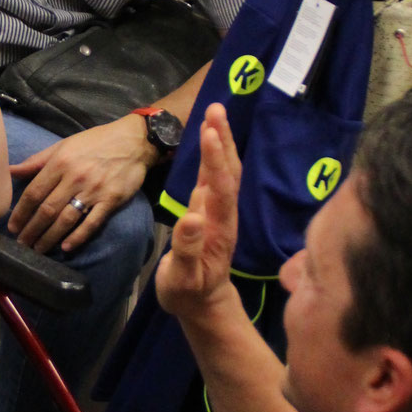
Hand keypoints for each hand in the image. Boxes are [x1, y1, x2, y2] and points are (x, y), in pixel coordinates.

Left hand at [8, 115, 151, 255]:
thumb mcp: (63, 146)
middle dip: (31, 230)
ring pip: (66, 220)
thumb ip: (36, 161)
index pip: (34, 192)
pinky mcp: (111, 201)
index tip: (12, 227)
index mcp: (60, 162)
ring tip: (38, 249)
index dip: (21, 212)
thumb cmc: (95, 142)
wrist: (134, 141)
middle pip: (47, 209)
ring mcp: (94, 191)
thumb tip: (9, 171)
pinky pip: (91, 223)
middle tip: (22, 244)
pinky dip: (77, 237)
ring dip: (49, 238)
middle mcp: (75, 177)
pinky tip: (66, 247)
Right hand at [155, 104, 240, 320]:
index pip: (219, 188)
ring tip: (214, 112)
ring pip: (223, 171)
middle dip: (222, 139)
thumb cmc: (189, 293)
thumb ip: (188, 250)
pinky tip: (210, 137)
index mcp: (218, 228)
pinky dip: (214, 154)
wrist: (202, 303)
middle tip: (215, 107)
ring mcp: (219, 211)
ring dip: (221, 141)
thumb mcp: (183, 278)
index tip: (209, 132)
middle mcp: (223, 214)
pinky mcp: (211, 210)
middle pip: (227, 171)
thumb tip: (192, 218)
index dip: (214, 160)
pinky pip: (215, 176)